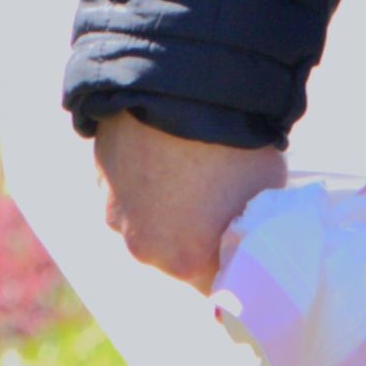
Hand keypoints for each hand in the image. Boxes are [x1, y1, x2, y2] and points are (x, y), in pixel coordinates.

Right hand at [93, 109, 288, 288]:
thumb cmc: (236, 143)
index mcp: (186, 262)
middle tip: (219, 196)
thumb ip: (250, 227)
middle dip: (195, 232)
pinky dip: (142, 174)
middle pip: (174, 252)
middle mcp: (143, 246)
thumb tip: (249, 231)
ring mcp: (115, 208)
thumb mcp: (265, 195)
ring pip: (145, 218)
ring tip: (189, 163)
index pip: (218, 282)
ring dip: (163, 202)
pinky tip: (164, 146)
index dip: (233, 260)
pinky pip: (126, 184)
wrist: (186, 83)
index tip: (245, 238)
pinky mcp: (100, 171)